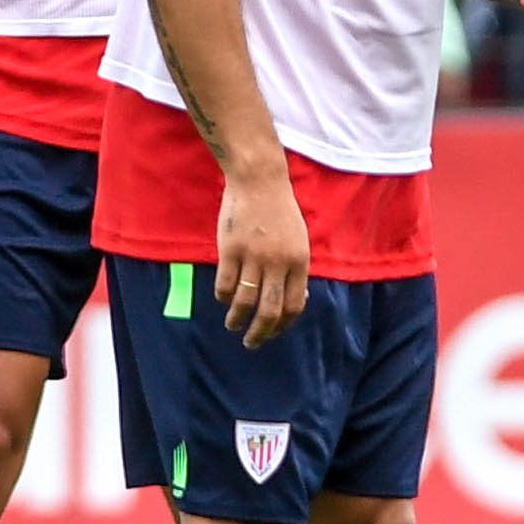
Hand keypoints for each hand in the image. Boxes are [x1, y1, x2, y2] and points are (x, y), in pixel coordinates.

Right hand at [212, 158, 313, 347]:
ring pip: (245, 301)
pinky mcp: (230, 249)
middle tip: (252, 343)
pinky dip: (223, 297)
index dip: (283, 325)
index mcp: (299, 260)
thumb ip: (297, 269)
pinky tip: (223, 300)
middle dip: (260, 333)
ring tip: (233, 326)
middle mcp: (278, 262)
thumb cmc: (280, 211)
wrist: (259, 180)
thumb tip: (296, 301)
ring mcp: (253, 255)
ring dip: (237, 320)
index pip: (294, 305)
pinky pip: (225, 284)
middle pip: (270, 311)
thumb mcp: (299, 239)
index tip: (273, 331)